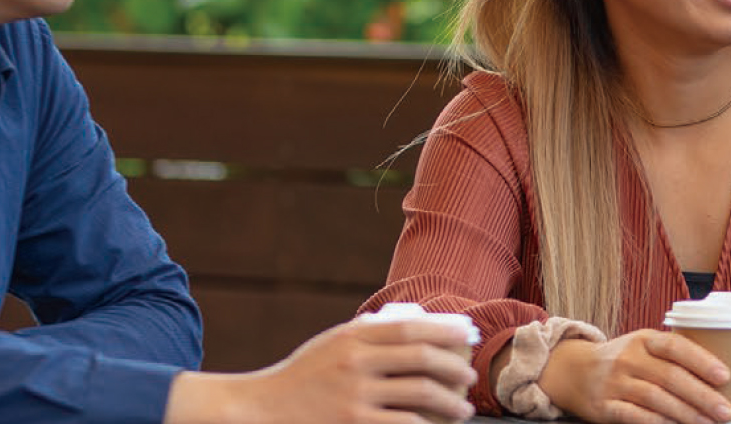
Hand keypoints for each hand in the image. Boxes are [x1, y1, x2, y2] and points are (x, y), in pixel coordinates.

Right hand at [168, 317, 477, 423]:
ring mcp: (354, 396)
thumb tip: (417, 320)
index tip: (469, 333)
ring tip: (462, 410)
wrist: (260, 410)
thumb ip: (367, 333)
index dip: (446, 329)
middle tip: (471, 376)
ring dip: (451, 403)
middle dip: (455, 366)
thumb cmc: (303, 378)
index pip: (410, 327)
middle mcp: (355, 362)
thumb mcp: (331, 344)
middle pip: (422, 357)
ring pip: (421, 393)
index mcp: (351, 338)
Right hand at [538, 329, 730, 423]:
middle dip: (702, 396)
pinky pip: (635, 416)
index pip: (676, 346)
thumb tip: (720, 374)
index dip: (702, 361)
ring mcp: (615, 383)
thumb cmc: (622, 360)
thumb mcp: (644, 347)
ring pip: (656, 398)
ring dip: (686, 413)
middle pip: (671, 377)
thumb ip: (673, 355)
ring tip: (708, 422)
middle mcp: (629, 358)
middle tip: (725, 410)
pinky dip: (658, 422)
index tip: (725, 376)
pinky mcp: (605, 406)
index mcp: (644, 340)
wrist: (574, 372)